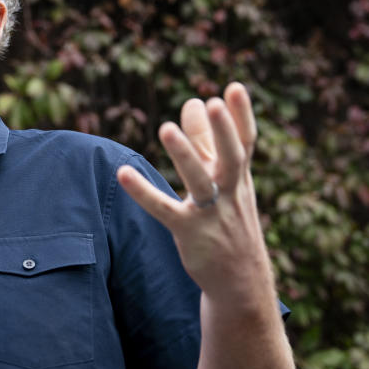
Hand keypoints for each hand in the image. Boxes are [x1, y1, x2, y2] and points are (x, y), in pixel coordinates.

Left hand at [116, 82, 273, 302]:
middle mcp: (229, 192)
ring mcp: (211, 214)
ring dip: (185, 155)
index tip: (234, 87)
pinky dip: (143, 192)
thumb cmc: (228, 220)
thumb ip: (207, 141)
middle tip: (213, 102)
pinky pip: (164, 210)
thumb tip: (195, 100)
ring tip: (167, 127)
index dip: (242, 116)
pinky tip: (122, 173)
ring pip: (199, 182)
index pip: (245, 142)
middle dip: (223, 131)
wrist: (240, 282)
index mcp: (239, 177)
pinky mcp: (189, 233)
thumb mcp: (224, 181)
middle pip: (231, 157)